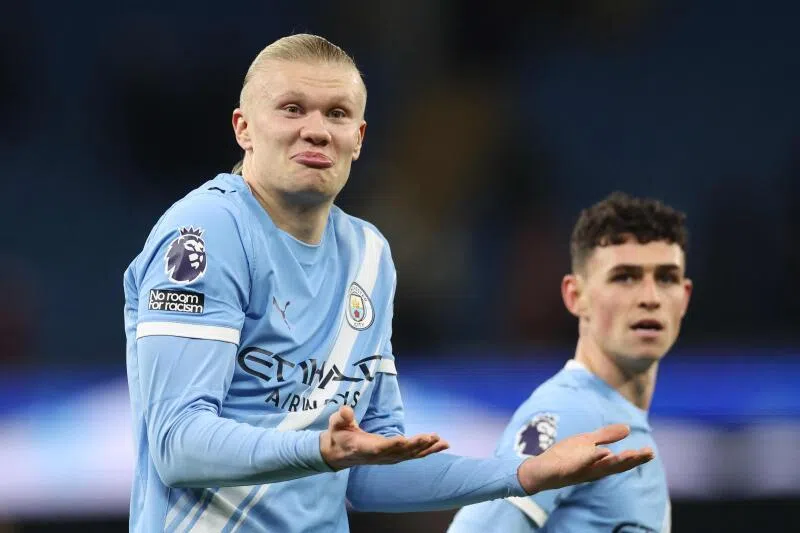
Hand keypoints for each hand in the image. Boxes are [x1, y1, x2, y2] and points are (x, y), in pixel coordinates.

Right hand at [320, 406, 449, 469]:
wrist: (339, 453)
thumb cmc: (338, 435)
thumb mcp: (335, 425)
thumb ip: (341, 418)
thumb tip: (345, 410)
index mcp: (364, 448)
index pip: (379, 448)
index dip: (391, 445)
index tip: (403, 440)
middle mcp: (379, 456)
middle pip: (400, 452)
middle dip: (416, 445)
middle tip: (431, 437)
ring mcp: (388, 458)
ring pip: (410, 455)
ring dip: (427, 449)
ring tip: (442, 441)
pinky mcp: (395, 456)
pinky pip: (414, 455)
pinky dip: (428, 450)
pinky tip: (442, 444)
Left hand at [517, 423, 653, 493]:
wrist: (541, 469)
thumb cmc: (565, 456)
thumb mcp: (587, 442)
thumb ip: (606, 436)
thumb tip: (628, 428)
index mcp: (599, 463)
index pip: (621, 462)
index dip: (636, 458)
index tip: (651, 452)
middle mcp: (593, 470)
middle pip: (616, 466)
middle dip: (632, 460)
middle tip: (648, 454)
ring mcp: (580, 471)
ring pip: (602, 467)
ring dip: (617, 461)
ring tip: (631, 454)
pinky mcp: (567, 470)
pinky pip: (581, 464)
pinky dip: (592, 458)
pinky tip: (603, 452)